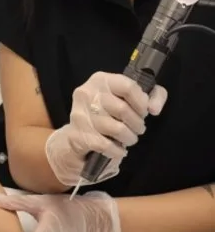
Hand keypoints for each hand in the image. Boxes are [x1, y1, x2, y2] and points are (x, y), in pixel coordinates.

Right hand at [45, 71, 167, 185]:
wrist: (78, 135)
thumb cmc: (109, 112)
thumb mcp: (130, 98)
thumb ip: (153, 96)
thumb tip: (154, 109)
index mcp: (101, 80)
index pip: (128, 87)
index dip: (141, 102)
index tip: (143, 112)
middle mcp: (87, 94)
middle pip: (122, 109)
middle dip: (137, 123)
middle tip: (138, 129)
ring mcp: (80, 115)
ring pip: (116, 129)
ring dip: (129, 138)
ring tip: (130, 138)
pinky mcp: (77, 135)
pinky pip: (106, 145)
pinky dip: (117, 151)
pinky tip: (119, 150)